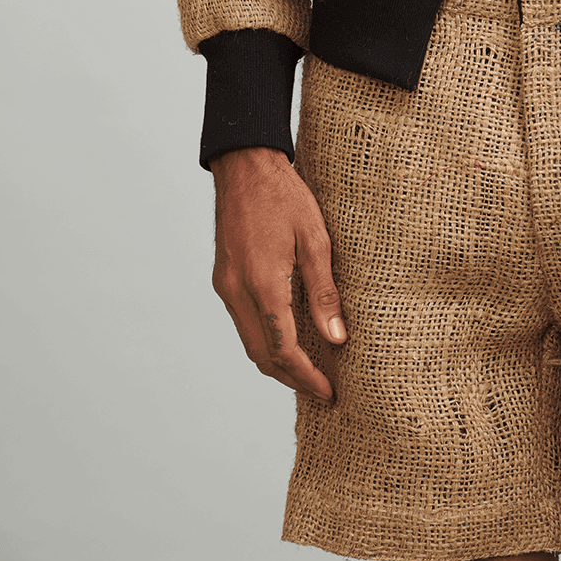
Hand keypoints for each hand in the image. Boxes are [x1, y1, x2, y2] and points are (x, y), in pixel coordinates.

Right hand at [210, 145, 344, 403]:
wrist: (245, 166)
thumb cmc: (285, 196)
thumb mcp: (315, 239)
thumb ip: (324, 292)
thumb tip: (337, 339)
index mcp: (263, 285)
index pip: (283, 349)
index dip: (306, 377)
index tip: (328, 393)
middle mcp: (238, 292)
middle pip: (262, 355)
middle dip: (291, 378)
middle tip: (321, 391)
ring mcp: (226, 287)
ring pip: (249, 342)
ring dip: (275, 363)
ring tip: (307, 372)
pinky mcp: (223, 279)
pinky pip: (243, 322)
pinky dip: (263, 340)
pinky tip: (285, 339)